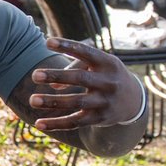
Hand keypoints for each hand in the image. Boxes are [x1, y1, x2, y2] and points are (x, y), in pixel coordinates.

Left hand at [28, 38, 143, 130]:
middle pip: (80, 78)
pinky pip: (75, 122)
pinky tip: (38, 124)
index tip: (47, 42)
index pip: (86, 52)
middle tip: (34, 75)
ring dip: (53, 102)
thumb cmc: (106, 76)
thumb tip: (54, 87)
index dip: (67, 46)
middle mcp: (108, 82)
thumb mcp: (98, 65)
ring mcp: (104, 102)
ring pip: (76, 102)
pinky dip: (56, 124)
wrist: (133, 101)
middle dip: (57, 76)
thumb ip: (76, 68)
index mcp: (108, 63)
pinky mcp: (99, 119)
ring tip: (32, 100)